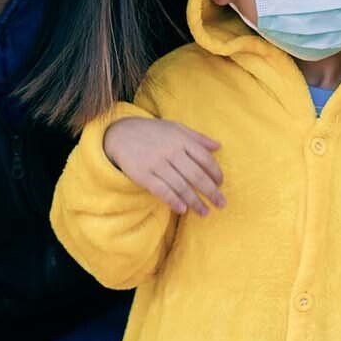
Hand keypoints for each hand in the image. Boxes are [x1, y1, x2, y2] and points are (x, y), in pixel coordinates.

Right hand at [103, 117, 224, 216]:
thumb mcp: (175, 128)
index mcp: (181, 139)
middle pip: (196, 175)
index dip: (215, 173)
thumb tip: (218, 147)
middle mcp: (170, 151)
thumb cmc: (152, 132)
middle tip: (221, 204)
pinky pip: (161, 190)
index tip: (220, 184)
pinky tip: (182, 210)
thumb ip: (197, 137)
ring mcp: (156, 163)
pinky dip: (173, 201)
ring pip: (181, 186)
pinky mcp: (143, 175)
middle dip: (211, 192)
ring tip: (205, 212)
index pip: (205, 158)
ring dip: (195, 201)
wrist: (120, 134)